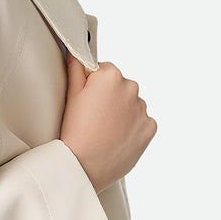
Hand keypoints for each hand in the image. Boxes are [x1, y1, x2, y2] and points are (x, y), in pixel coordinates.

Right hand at [59, 50, 157, 193]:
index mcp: (110, 76)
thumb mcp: (70, 96)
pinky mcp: (150, 127)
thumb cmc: (74, 132)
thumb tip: (77, 53)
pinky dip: (131, 127)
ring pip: (131, 104)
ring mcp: (142, 109)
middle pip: (120, 86)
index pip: (104, 70)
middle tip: (94, 117)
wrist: (84, 166)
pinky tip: (116, 137)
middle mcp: (131, 88)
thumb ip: (76, 69)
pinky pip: (141, 122)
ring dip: (121, 113)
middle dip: (110, 98)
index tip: (87, 101)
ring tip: (104, 130)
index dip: (92, 86)